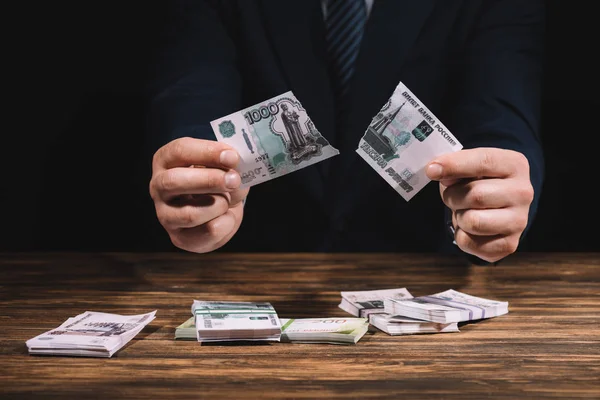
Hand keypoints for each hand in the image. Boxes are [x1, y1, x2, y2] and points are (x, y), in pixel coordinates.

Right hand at [149, 137, 248, 252]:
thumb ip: (230, 167)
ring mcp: (164, 214)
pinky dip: (226, 223)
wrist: (218, 214)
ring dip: (219, 205)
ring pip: (190, 214)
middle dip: (209, 180)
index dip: (207, 153)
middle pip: (174, 181)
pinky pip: (208, 231)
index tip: (232, 157)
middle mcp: (159, 186)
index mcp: (166, 160)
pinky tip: (226, 216)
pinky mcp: (179, 237)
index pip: (179, 151)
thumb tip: (236, 170)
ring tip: (227, 201)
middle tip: (234, 180)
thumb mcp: (224, 168)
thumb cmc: (218, 183)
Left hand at [426, 148, 533, 262]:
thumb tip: (436, 171)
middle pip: (475, 195)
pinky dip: (461, 236)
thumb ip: (455, 166)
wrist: (498, 207)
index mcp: (515, 165)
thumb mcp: (469, 166)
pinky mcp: (509, 245)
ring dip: (459, 217)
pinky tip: (471, 228)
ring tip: (465, 211)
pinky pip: (469, 242)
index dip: (453, 165)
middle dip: (454, 196)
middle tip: (454, 196)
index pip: (483, 162)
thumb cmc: (479, 182)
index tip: (431, 170)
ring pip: (473, 221)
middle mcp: (523, 192)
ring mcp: (519, 221)